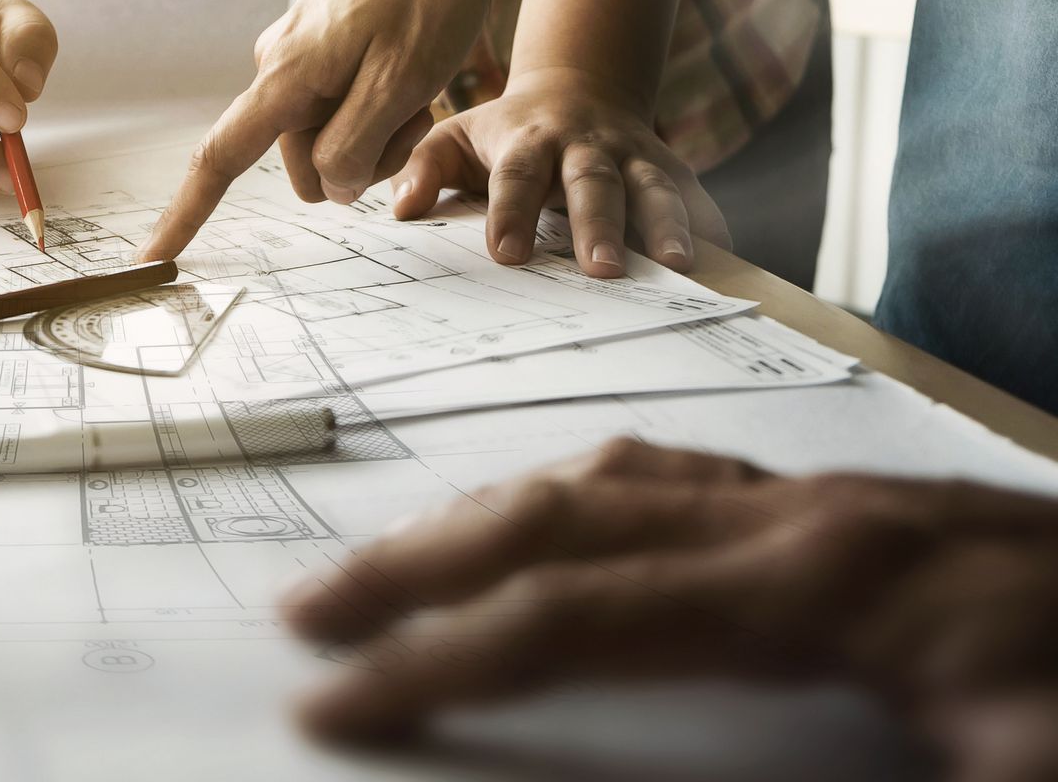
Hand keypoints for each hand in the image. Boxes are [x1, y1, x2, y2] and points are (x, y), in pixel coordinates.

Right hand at [140, 0, 495, 260]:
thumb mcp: (402, 85)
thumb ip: (355, 148)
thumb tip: (330, 187)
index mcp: (285, 76)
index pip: (220, 157)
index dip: (186, 214)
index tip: (153, 256)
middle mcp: (278, 65)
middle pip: (302, 163)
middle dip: (361, 158)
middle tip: (414, 113)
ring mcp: (300, 55)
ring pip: (329, 140)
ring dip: (379, 132)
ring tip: (418, 85)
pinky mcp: (324, 48)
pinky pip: (343, 107)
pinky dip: (382, 107)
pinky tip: (413, 69)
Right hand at [279, 438, 1057, 777]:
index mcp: (829, 591)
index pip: (580, 615)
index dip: (442, 659)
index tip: (334, 705)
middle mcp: (809, 519)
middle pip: (564, 510)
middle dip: (422, 563)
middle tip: (312, 612)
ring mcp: (836, 503)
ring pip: (615, 471)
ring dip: (489, 517)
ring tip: (402, 566)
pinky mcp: (864, 515)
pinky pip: (682, 475)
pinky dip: (583, 497)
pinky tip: (569, 528)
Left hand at [388, 67, 729, 276]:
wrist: (577, 90)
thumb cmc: (504, 132)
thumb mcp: (454, 136)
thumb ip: (423, 168)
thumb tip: (402, 209)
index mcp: (527, 139)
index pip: (516, 176)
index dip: (512, 211)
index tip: (506, 254)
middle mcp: (585, 145)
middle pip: (593, 183)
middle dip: (598, 224)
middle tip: (601, 270)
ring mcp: (633, 155)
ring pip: (653, 187)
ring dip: (667, 225)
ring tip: (679, 266)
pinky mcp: (670, 168)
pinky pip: (695, 197)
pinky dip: (711, 228)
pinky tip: (723, 265)